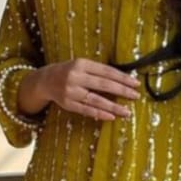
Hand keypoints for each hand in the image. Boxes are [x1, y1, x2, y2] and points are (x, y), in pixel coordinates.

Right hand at [24, 59, 140, 120]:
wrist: (45, 80)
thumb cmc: (70, 72)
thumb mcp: (82, 65)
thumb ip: (99, 71)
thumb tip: (124, 80)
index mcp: (81, 64)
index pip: (106, 71)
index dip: (122, 78)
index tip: (136, 83)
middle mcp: (75, 77)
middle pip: (103, 85)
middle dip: (122, 91)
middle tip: (135, 96)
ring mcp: (70, 91)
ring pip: (96, 100)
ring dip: (113, 106)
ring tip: (127, 111)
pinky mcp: (67, 104)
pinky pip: (86, 110)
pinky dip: (100, 113)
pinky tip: (111, 116)